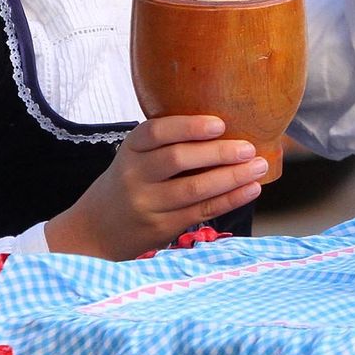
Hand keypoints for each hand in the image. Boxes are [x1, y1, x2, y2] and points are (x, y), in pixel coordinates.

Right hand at [45, 115, 267, 260]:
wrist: (96, 229)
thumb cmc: (130, 183)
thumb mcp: (136, 157)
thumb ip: (168, 145)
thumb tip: (227, 128)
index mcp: (130, 149)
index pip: (156, 132)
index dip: (189, 127)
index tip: (219, 124)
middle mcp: (134, 175)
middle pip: (178, 160)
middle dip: (218, 153)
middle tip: (248, 148)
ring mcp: (147, 204)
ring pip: (194, 189)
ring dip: (231, 177)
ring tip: (258, 167)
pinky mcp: (161, 227)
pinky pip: (201, 211)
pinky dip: (230, 199)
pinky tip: (250, 189)